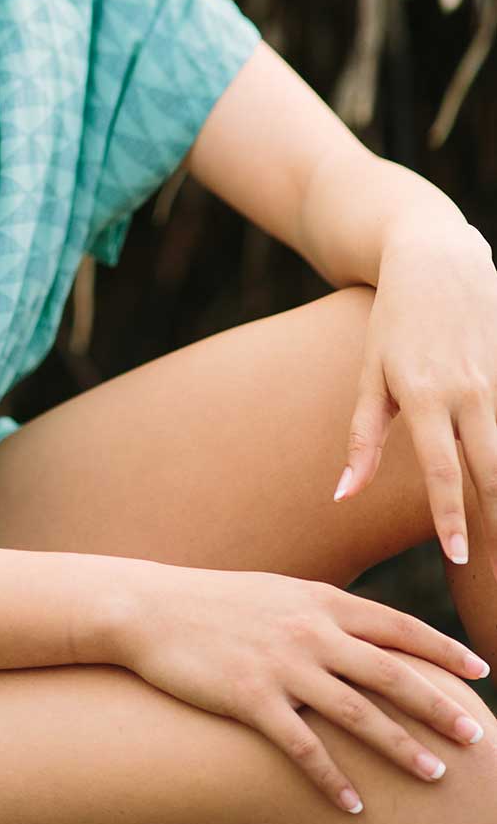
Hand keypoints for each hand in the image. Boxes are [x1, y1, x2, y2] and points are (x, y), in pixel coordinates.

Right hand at [113, 561, 488, 815]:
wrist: (150, 608)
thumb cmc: (213, 603)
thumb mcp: (276, 593)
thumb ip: (321, 610)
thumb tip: (365, 630)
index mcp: (318, 599)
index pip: (396, 624)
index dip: (441, 648)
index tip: (479, 670)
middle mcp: (308, 628)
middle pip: (389, 672)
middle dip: (438, 706)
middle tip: (475, 736)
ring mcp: (281, 663)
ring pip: (357, 712)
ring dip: (400, 747)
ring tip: (433, 775)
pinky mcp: (250, 696)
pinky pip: (302, 746)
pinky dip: (333, 778)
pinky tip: (354, 805)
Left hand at [334, 220, 496, 575]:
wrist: (436, 259)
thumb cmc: (394, 322)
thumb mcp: (371, 375)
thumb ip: (363, 439)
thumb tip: (342, 497)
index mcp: (425, 396)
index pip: (443, 472)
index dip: (451, 520)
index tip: (460, 560)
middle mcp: (469, 391)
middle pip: (492, 469)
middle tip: (493, 564)